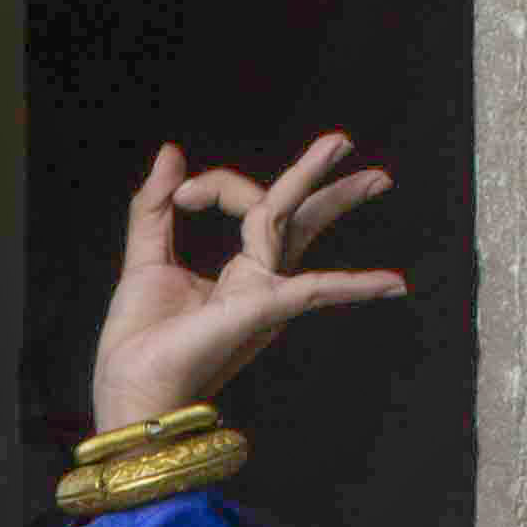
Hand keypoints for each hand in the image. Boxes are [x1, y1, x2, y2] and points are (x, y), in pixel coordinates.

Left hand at [87, 133, 404, 436]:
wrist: (132, 385)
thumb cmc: (140, 338)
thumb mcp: (145, 256)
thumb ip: (155, 205)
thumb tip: (173, 153)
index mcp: (238, 269)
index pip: (247, 201)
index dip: (216, 185)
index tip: (182, 196)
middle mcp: (260, 278)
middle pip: (297, 214)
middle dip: (320, 177)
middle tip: (342, 141)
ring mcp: (264, 291)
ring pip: (298, 224)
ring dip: (333, 194)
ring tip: (368, 168)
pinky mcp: (262, 308)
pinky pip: (317, 290)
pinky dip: (356, 285)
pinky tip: (394, 285)